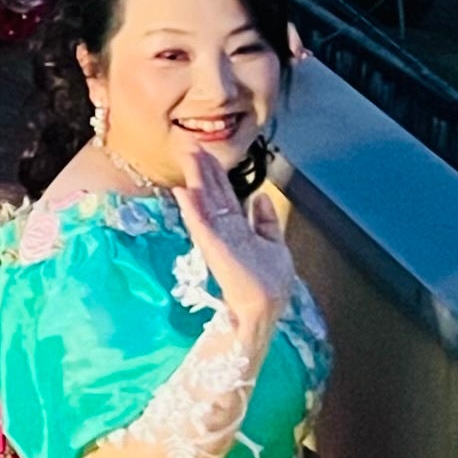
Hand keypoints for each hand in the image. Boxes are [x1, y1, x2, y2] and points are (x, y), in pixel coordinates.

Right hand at [170, 146, 294, 338]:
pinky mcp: (216, 251)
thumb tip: (260, 196)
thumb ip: (267, 223)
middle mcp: (226, 230)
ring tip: (186, 157)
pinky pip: (203, 226)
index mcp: (239, 228)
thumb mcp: (274, 247)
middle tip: (188, 144)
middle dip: (203, 170)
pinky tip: (183, 192)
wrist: (262, 313)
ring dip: (197, 180)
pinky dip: (193, 209)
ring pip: (207, 204)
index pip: (224, 196)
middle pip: (213, 195)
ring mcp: (219, 240)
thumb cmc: (267, 285)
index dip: (215, 174)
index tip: (205, 152)